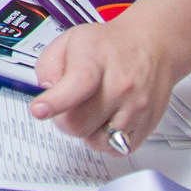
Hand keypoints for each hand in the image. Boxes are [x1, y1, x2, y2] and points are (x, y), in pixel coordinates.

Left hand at [29, 15, 182, 154]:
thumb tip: (46, 92)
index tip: (39, 109)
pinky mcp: (146, 126)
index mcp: (96, 60)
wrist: (151, 44)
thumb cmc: (109, 44)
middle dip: (64, 119)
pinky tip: (105, 119)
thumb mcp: (69, 40)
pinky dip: (105, 139)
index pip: (78, 84)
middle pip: (79, 123)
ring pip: (96, 141)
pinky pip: (116, 150)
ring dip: (85, 130)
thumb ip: (48, 66)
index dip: (55, 101)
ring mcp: (135, 108)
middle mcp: (120, 86)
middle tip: (68, 104)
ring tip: (90, 109)